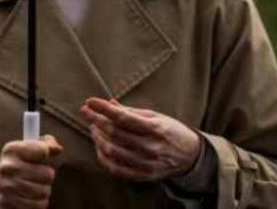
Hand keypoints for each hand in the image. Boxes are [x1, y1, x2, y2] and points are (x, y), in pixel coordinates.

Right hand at [0, 134, 62, 208]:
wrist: (1, 184)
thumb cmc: (22, 164)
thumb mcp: (32, 149)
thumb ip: (48, 144)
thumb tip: (58, 150)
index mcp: (11, 150)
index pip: (43, 151)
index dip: (47, 154)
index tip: (42, 155)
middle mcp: (6, 168)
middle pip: (48, 175)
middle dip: (48, 176)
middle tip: (39, 175)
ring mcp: (5, 188)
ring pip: (43, 193)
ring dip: (43, 192)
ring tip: (34, 187)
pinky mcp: (7, 206)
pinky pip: (36, 207)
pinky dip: (37, 204)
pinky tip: (29, 198)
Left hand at [79, 97, 201, 182]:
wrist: (190, 155)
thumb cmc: (171, 131)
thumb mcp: (156, 116)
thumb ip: (132, 112)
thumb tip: (109, 103)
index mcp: (155, 128)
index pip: (123, 118)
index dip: (104, 109)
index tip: (90, 101)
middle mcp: (150, 147)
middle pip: (115, 134)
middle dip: (96, 121)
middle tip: (86, 112)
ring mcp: (146, 163)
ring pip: (112, 151)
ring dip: (97, 138)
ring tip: (93, 128)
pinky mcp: (143, 175)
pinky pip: (116, 168)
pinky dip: (103, 157)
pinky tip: (99, 147)